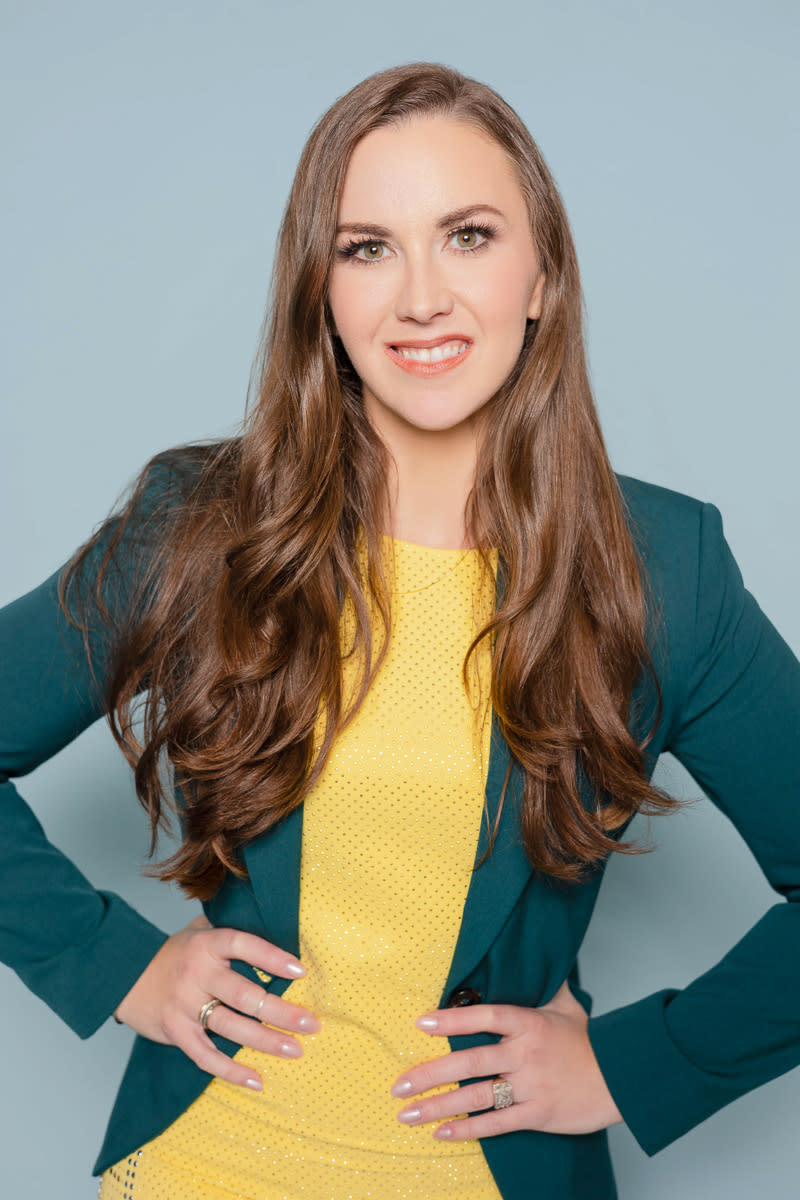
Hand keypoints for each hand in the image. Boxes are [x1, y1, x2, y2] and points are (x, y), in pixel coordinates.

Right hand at [114, 915, 319, 1090]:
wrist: (123, 974)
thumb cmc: (173, 953)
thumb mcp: (199, 930)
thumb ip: (230, 930)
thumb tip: (273, 922)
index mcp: (206, 944)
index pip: (244, 945)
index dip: (272, 957)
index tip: (301, 971)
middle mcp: (197, 974)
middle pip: (244, 994)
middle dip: (281, 1011)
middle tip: (311, 1023)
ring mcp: (184, 1005)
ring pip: (231, 1027)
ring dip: (266, 1041)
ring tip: (295, 1050)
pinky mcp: (175, 1032)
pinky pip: (206, 1056)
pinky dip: (231, 1071)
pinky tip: (257, 1080)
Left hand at [390, 980, 621, 1139]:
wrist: (622, 1078)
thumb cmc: (590, 1041)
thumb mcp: (567, 1007)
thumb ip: (543, 986)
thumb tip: (534, 960)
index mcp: (529, 1023)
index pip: (484, 1016)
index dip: (452, 1019)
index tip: (421, 1023)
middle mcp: (525, 1054)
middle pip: (469, 1061)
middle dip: (429, 1074)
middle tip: (398, 1084)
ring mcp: (530, 1086)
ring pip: (476, 1097)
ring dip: (438, 1106)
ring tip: (407, 1114)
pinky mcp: (537, 1114)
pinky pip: (496, 1124)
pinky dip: (467, 1130)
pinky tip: (441, 1133)